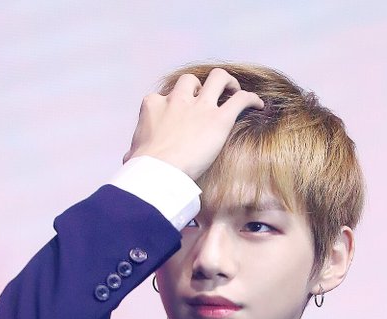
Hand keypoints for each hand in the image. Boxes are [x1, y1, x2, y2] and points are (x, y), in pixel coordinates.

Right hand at [123, 68, 263, 179]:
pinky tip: (258, 105)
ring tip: (233, 92)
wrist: (158, 172)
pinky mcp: (219, 119)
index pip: (163, 97)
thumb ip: (134, 153)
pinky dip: (251, 99)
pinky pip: (241, 99)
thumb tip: (127, 160)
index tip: (179, 115)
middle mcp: (177, 100)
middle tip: (208, 100)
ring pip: (219, 78)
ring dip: (228, 83)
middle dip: (201, 87)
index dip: (173, 104)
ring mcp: (199, 108)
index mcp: (153, 106)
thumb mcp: (132, 156)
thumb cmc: (142, 168)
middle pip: (191, 81)